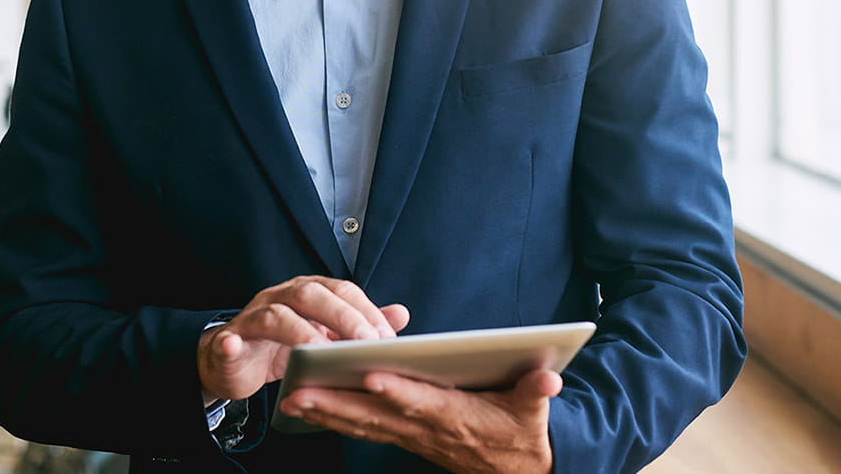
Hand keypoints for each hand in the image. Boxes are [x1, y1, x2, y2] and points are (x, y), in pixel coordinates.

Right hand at [197, 275, 409, 402]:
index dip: (365, 311)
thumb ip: (360, 324)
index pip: (341, 290)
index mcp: (308, 292)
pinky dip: (231, 342)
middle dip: (341, 317)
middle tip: (364, 343)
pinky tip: (235, 346)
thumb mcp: (326, 335)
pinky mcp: (229, 341)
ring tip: (320, 353)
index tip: (386, 338)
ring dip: (300, 333)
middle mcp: (281, 297)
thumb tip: (401, 314)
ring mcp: (253, 317)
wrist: (236, 361)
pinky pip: (229, 339)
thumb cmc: (284, 347)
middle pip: (311, 294)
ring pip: (275, 315)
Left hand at [277, 367, 562, 473]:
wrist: (518, 469)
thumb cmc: (522, 430)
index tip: (370, 376)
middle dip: (337, 405)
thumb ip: (537, 392)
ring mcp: (412, 436)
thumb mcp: (535, 410)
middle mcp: (428, 429)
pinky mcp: (404, 437)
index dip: (397, 392)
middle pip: (377, 416)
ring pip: (363, 425)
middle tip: (300, 392)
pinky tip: (307, 410)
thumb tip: (549, 380)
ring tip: (291, 400)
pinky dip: (335, 420)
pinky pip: (364, 429)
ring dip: (326, 414)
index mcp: (457, 416)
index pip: (422, 403)